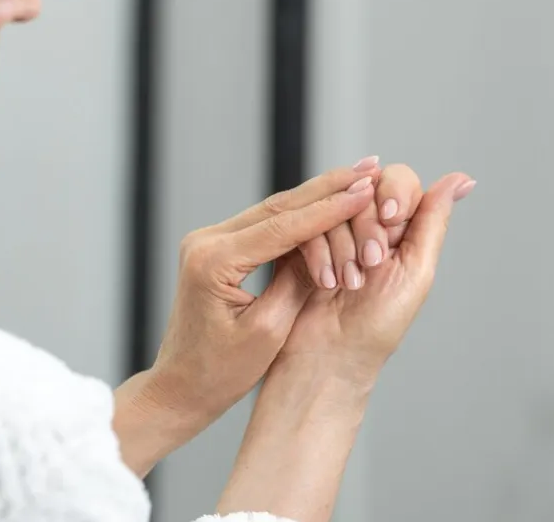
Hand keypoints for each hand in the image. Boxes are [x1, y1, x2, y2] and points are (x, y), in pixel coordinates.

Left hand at [114, 160, 382, 474]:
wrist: (182, 386)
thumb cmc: (221, 372)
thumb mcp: (270, 331)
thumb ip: (298, 282)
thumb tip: (328, 242)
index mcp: (214, 262)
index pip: (282, 226)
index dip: (329, 208)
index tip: (366, 191)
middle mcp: (206, 242)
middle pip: (279, 206)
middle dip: (328, 187)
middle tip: (371, 166)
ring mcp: (209, 241)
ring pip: (274, 210)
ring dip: (318, 196)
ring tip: (359, 178)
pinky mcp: (216, 248)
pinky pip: (265, 224)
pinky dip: (300, 214)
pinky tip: (329, 200)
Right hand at [216, 170, 474, 520]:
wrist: (331, 358)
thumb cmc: (377, 326)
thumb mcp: (416, 271)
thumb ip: (433, 220)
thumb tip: (463, 179)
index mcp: (400, 229)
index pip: (399, 180)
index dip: (393, 194)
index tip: (391, 220)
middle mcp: (365, 225)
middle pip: (365, 189)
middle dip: (368, 227)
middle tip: (369, 264)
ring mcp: (331, 232)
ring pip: (335, 205)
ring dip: (343, 245)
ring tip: (348, 283)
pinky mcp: (301, 242)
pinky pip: (306, 222)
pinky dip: (319, 252)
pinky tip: (326, 281)